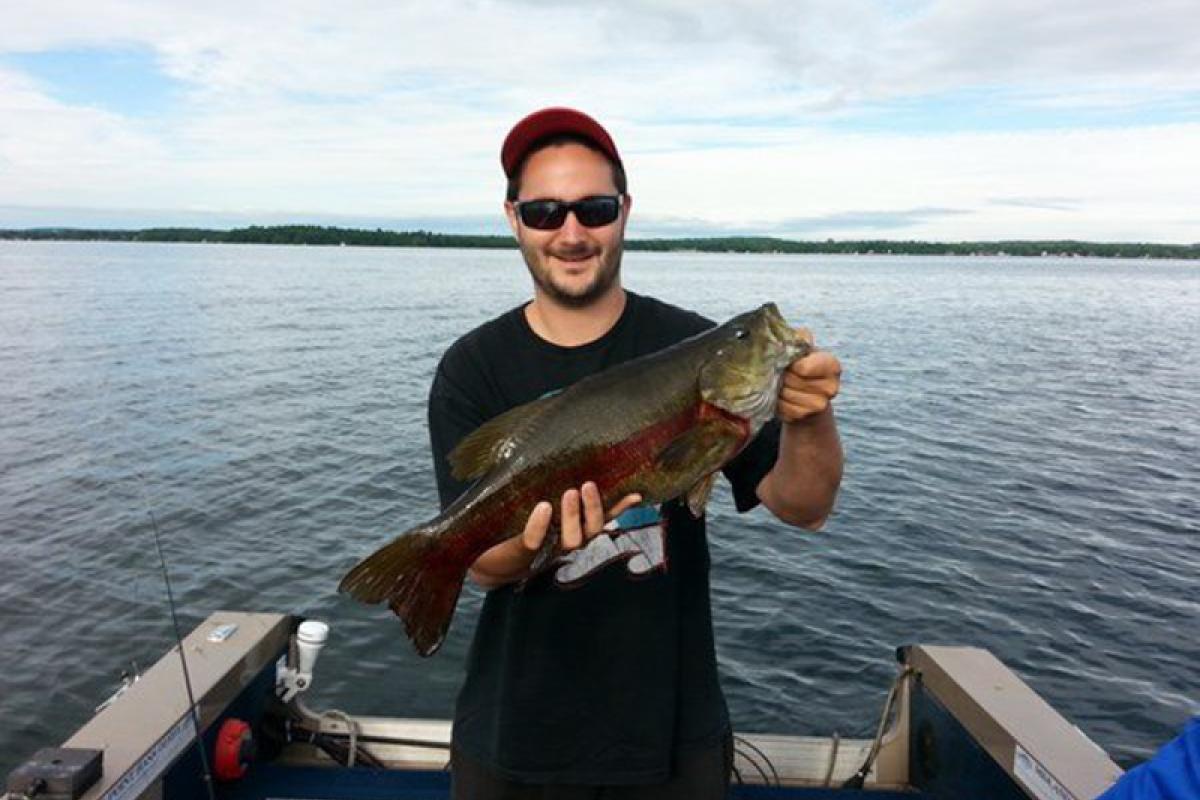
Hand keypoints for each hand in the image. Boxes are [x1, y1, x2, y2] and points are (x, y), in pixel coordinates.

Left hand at [468, 482, 641, 588]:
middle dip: (593, 508)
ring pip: (572, 540)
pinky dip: (540, 525)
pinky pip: (535, 540)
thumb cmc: (513, 517)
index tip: (636, 492)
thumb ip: (549, 479)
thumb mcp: (534, 495)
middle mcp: (567, 539)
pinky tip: (542, 509)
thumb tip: (560, 441)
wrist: (483, 552)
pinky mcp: (523, 552)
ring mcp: (547, 547)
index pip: (603, 517)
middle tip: (586, 485)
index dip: (620, 507)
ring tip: (567, 493)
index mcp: (574, 526)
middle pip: (592, 530)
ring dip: (572, 516)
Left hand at [777, 328, 840, 423]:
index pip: (803, 367)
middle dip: (782, 375)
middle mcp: (831, 388)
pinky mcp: (805, 417)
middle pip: (792, 381)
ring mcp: (820, 405)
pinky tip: (780, 397)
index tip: (789, 363)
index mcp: (832, 366)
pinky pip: (784, 409)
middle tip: (781, 373)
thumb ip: (800, 339)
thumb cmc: (801, 365)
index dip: (791, 365)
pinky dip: (777, 402)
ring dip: (777, 389)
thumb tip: (802, 333)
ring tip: (780, 384)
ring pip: (787, 395)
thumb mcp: (802, 349)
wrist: (803, 393)